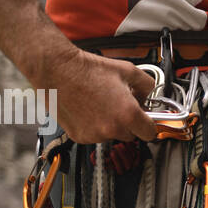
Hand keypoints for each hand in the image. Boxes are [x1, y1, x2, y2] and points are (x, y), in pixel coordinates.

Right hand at [34, 46, 157, 143]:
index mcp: (128, 114)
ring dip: (110, 124)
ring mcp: (95, 135)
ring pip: (111, 135)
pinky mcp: (80, 137)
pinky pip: (94, 136)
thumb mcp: (127, 70)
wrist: (57, 70)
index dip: (148, 124)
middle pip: (131, 135)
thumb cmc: (87, 70)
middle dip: (128, 122)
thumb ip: (147, 86)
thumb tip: (148, 97)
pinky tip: (87, 110)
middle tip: (118, 105)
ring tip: (99, 103)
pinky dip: (93, 126)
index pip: (150, 133)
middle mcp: (112, 128)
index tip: (145, 120)